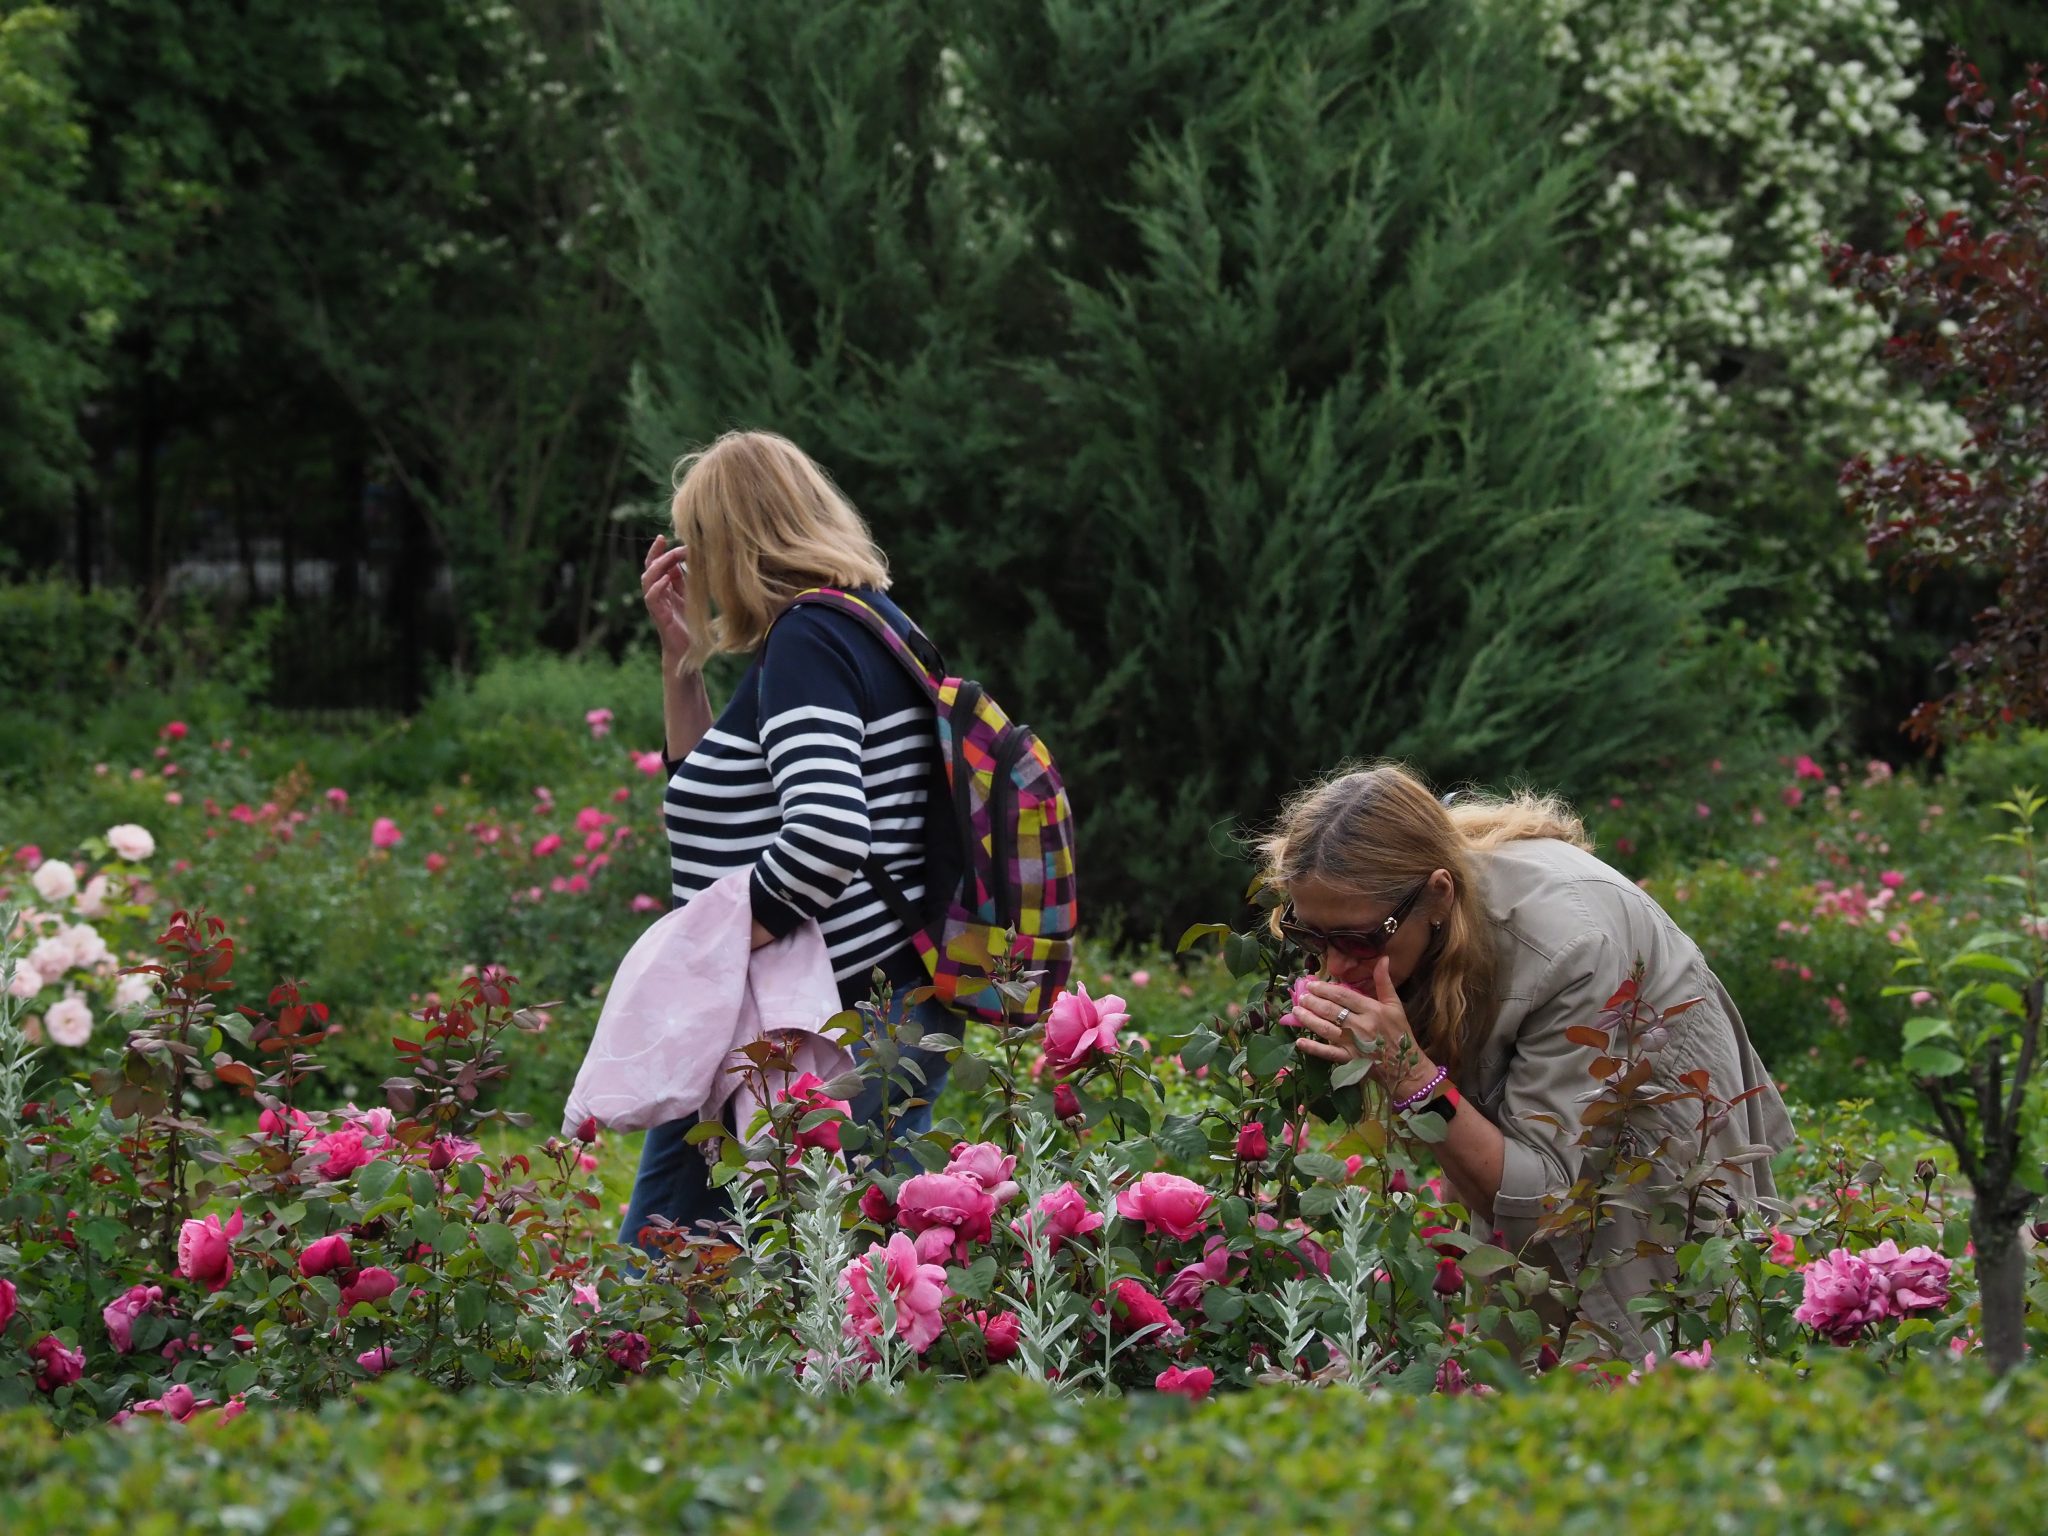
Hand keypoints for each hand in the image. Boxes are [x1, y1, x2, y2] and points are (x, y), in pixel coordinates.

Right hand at [642, 534, 691, 657]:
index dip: (659, 551)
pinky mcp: (659, 617)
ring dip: (657, 566)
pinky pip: (652, 598)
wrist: (690, 651)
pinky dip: (657, 587)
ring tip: (668, 556)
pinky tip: (667, 578)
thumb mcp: (692, 597)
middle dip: (655, 553)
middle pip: (649, 569)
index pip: (658, 565)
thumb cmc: (692, 625)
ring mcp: (657, 606)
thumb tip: (689, 560)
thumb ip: (687, 582)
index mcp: (666, 589)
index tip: (666, 537)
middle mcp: (658, 595)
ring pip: (647, 580)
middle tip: (663, 540)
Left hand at [1288, 957, 1436, 1097]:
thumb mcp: (1395, 1005)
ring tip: (1296, 1011)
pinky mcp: (1350, 1060)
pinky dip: (1313, 1048)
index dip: (1326, 989)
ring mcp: (1354, 1043)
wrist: (1406, 1065)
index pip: (1344, 996)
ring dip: (1309, 1019)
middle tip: (1301, 996)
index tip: (1312, 984)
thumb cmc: (1399, 1032)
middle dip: (1313, 1002)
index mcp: (1372, 1010)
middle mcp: (1361, 1025)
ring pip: (1326, 1029)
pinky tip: (1300, 1041)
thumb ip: (1385, 982)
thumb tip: (1383, 958)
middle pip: (1331, 1011)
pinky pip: (1328, 1053)